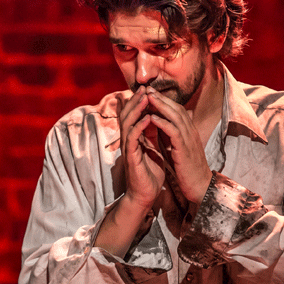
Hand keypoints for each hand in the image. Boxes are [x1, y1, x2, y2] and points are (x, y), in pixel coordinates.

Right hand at [119, 86, 165, 209]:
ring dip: (136, 110)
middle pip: (127, 116)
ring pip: (128, 124)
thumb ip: (152, 136)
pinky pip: (133, 138)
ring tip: (145, 98)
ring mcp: (128, 149)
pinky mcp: (131, 157)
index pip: (133, 116)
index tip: (148, 90)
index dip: (138, 102)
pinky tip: (148, 118)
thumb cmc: (150, 175)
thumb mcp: (154, 150)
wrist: (146, 195)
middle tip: (144, 88)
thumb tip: (156, 121)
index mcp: (134, 139)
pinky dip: (139, 127)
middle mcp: (128, 142)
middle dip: (135, 101)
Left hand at [146, 87, 211, 203]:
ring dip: (160, 105)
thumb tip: (164, 128)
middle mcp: (191, 132)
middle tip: (148, 88)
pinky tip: (151, 117)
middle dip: (161, 98)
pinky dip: (163, 122)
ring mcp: (189, 139)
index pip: (177, 110)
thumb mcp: (181, 149)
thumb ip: (174, 137)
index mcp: (190, 131)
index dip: (164, 101)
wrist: (200, 186)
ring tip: (147, 97)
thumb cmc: (188, 169)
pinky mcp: (185, 149)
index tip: (151, 93)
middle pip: (176, 108)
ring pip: (175, 116)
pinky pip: (173, 131)